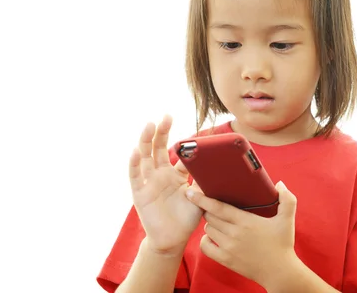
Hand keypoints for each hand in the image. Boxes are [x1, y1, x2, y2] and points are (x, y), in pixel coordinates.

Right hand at [129, 115, 202, 255]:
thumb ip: (206, 182)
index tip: (194, 131)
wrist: (172, 240)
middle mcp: (161, 174)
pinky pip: (136, 176)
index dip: (186, 144)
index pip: (180, 155)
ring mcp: (149, 182)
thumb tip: (222, 169)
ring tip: (150, 125)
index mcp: (176, 174)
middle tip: (166, 116)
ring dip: (146, 141)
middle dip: (162, 132)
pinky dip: (134, 163)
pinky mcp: (140, 193)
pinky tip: (135, 151)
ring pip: (145, 157)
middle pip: (159, 148)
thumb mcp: (201, 197)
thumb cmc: (186, 218)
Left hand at [186, 181, 299, 288]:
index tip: (191, 192)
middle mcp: (234, 234)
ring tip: (218, 221)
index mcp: (246, 221)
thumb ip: (287, 199)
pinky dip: (205, 240)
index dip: (203, 199)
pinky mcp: (226, 260)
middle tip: (215, 207)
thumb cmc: (283, 244)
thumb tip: (280, 184)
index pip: (218, 207)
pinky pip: (205, 247)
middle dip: (209, 210)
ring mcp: (228, 248)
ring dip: (210, 223)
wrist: (280, 272)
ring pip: (208, 230)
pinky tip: (212, 237)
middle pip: (210, 217)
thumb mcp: (287, 219)